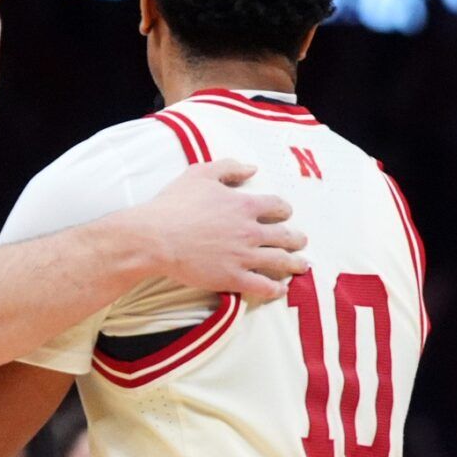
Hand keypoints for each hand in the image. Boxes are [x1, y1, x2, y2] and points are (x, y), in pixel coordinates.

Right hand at [131, 160, 308, 302]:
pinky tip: (281, 288)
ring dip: (295, 263)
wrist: (154, 237)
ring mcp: (244, 256)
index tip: (285, 214)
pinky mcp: (233, 277)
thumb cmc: (173, 204)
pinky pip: (263, 286)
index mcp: (245, 205)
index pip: (277, 206)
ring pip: (280, 261)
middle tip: (301, 241)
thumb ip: (229, 168)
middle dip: (296, 239)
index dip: (284, 210)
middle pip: (285, 236)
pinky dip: (276, 288)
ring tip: (302, 265)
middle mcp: (250, 231)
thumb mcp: (200, 174)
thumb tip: (252, 169)